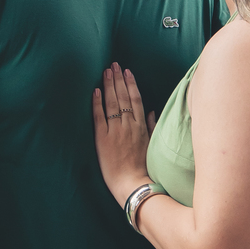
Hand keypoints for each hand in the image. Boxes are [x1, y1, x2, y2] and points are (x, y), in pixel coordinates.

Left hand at [93, 63, 155, 206]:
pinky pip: (99, 117)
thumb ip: (153, 126)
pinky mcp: (103, 139)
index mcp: (141, 126)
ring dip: (108, 85)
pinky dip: (97, 103)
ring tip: (105, 71)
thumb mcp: (153, 145)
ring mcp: (116, 131)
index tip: (127, 71)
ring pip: (111, 103)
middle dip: (117, 79)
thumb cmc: (144, 167)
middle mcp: (129, 125)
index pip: (136, 99)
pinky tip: (95, 91)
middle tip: (113, 64)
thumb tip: (154, 111)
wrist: (133, 184)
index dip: (130, 84)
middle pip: (123, 97)